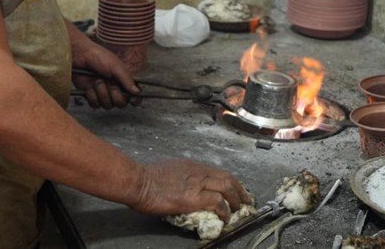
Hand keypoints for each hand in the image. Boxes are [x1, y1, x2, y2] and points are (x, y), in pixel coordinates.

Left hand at [71, 35, 139, 108]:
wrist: (79, 56)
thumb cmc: (99, 57)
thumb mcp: (116, 66)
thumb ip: (127, 79)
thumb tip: (137, 92)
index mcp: (123, 80)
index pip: (134, 95)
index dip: (135, 99)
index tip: (132, 100)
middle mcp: (114, 88)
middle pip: (120, 103)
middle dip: (115, 96)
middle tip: (111, 85)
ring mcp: (103, 93)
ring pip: (107, 105)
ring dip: (102, 93)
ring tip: (97, 81)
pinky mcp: (91, 96)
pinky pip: (95, 104)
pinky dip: (92, 95)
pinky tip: (89, 86)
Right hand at [131, 159, 251, 221]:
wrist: (138, 181)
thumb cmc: (146, 178)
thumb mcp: (169, 172)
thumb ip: (181, 177)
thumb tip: (185, 188)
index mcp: (192, 166)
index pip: (217, 172)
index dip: (230, 181)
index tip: (236, 189)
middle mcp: (198, 171)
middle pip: (227, 177)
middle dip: (240, 189)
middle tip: (246, 199)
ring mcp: (197, 183)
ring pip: (227, 187)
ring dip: (236, 199)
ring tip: (240, 209)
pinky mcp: (194, 197)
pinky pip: (218, 202)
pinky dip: (225, 210)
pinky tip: (226, 217)